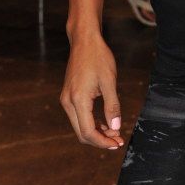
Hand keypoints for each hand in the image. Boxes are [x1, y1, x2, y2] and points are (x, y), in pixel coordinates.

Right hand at [60, 32, 123, 149]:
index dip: (102, 142)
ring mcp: (66, 99)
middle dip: (100, 140)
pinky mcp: (69, 95)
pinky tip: (105, 122)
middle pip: (82, 132)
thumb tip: (116, 127)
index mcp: (78, 99)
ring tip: (114, 132)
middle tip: (117, 140)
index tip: (116, 144)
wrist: (84, 41)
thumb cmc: (98, 57)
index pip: (87, 131)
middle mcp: (68, 102)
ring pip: (80, 125)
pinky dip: (91, 122)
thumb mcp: (109, 81)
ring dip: (96, 132)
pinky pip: (78, 116)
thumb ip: (112, 105)